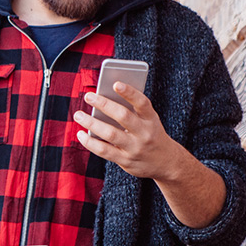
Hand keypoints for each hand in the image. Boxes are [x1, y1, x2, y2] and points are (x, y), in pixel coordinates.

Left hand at [73, 81, 226, 227]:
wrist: (166, 163)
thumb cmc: (151, 134)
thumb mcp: (149, 121)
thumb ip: (132, 111)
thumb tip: (104, 98)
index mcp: (151, 119)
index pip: (142, 103)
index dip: (129, 92)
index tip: (115, 83)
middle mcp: (144, 133)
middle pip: (123, 116)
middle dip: (104, 104)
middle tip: (88, 96)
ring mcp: (135, 148)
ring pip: (110, 134)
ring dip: (91, 123)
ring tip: (78, 115)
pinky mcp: (125, 161)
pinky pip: (104, 151)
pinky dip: (90, 142)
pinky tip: (81, 134)